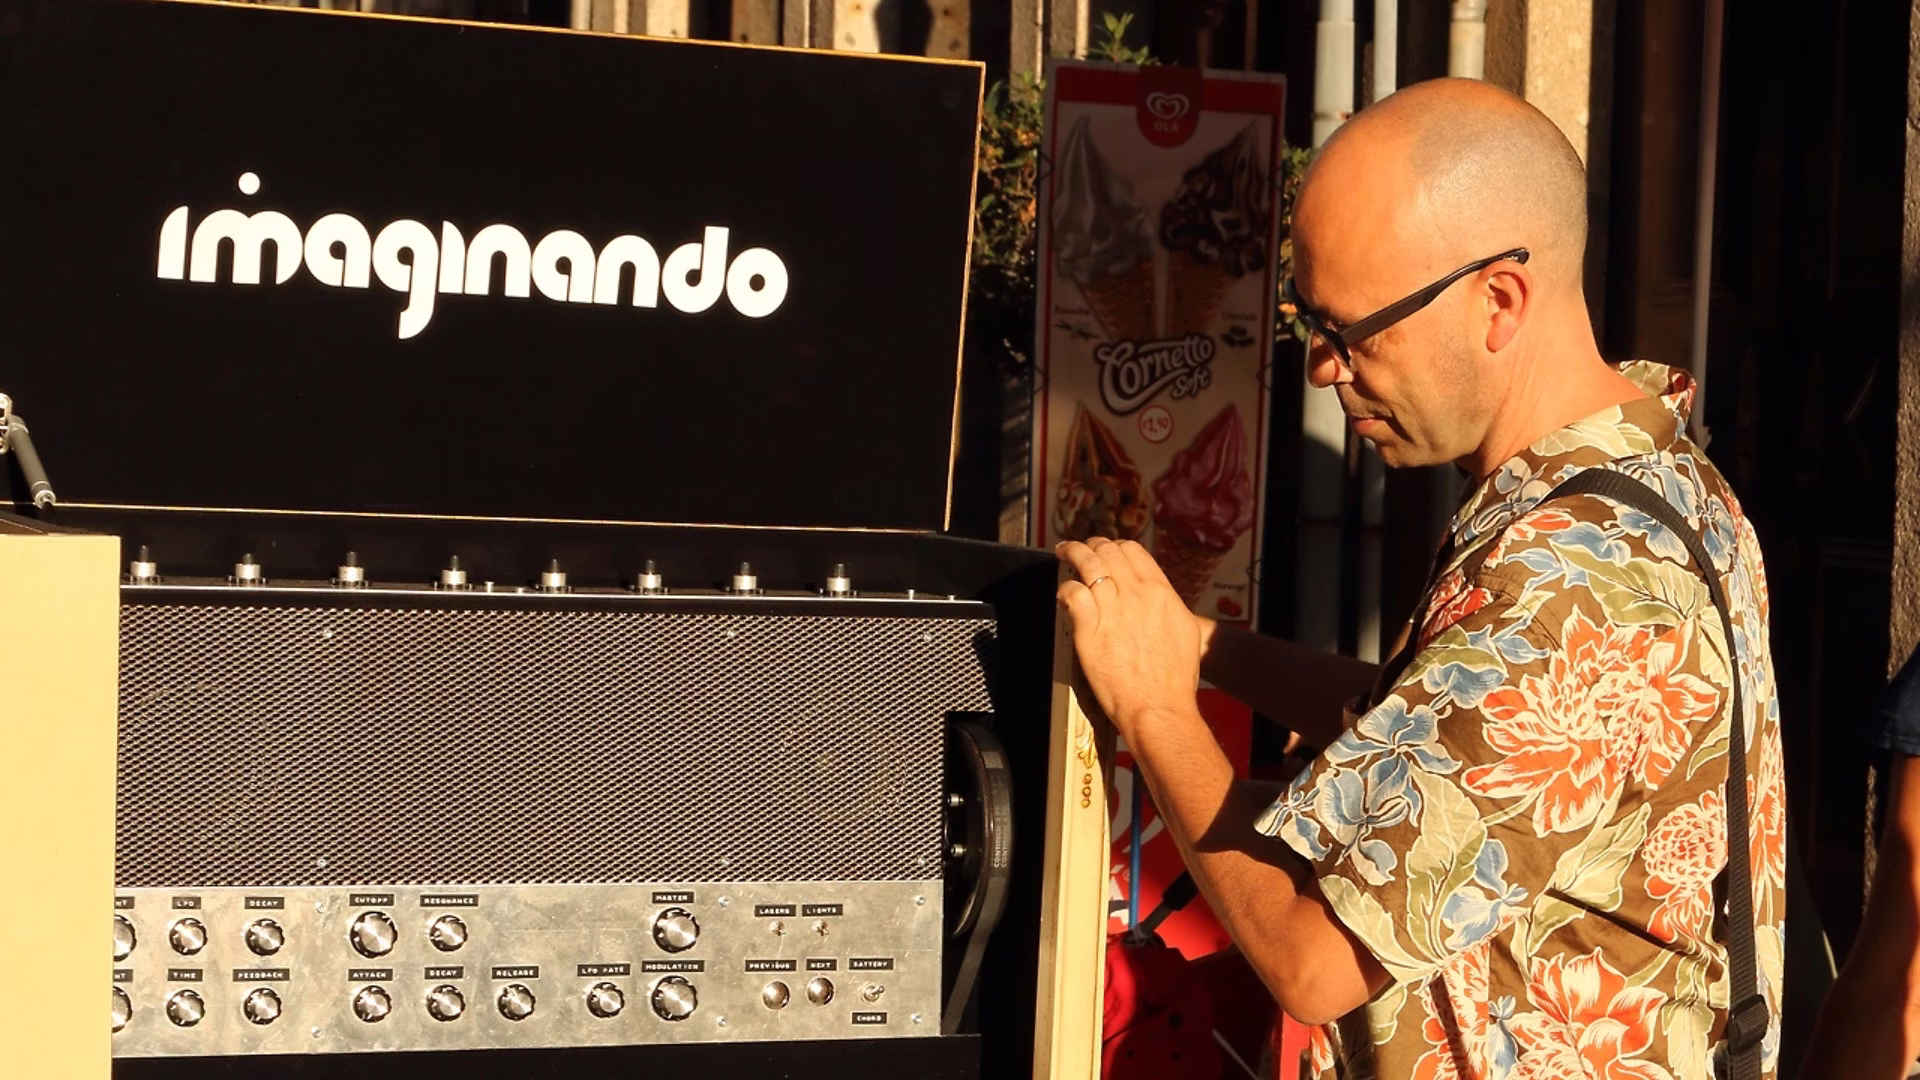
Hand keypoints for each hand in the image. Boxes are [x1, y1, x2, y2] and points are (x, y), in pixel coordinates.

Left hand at [1056, 537, 1202, 735]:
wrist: (1159, 707)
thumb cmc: (1174, 678)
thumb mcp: (1185, 630)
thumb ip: (1168, 605)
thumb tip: (1158, 595)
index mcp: (1160, 591)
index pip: (1132, 551)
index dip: (1115, 546)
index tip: (1107, 550)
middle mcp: (1135, 594)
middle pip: (1108, 551)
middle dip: (1091, 545)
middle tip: (1081, 549)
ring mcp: (1112, 610)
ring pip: (1088, 563)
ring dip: (1073, 553)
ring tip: (1064, 552)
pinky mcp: (1090, 630)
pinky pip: (1073, 594)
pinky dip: (1065, 588)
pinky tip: (1062, 592)